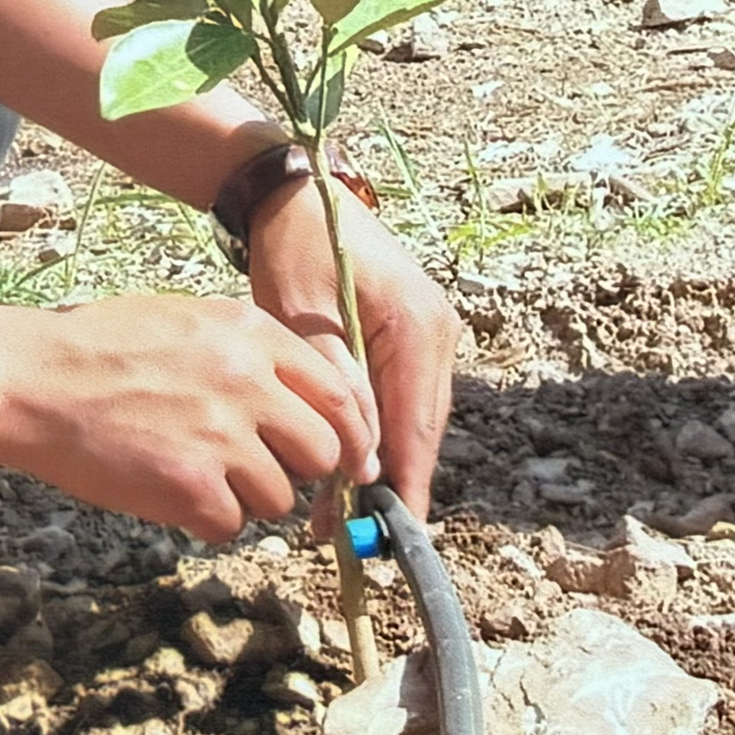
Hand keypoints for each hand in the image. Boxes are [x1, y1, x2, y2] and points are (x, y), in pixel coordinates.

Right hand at [0, 291, 369, 539]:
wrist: (29, 380)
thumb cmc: (98, 348)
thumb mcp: (188, 320)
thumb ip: (249, 353)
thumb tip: (300, 399)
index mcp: (251, 334)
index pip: (339, 393)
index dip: (347, 435)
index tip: (343, 460)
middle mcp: (247, 381)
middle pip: (322, 452)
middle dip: (295, 470)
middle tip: (253, 469)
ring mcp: (221, 435)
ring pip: (278, 498)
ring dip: (244, 498)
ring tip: (191, 473)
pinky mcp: (191, 485)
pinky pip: (231, 526)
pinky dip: (204, 521)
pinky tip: (167, 493)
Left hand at [244, 174, 457, 516]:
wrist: (298, 196)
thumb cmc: (295, 248)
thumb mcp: (303, 320)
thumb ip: (339, 387)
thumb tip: (365, 459)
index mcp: (418, 327)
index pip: (418, 426)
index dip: (406, 487)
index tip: (394, 537)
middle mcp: (438, 334)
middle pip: (422, 430)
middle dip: (390, 485)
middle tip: (352, 539)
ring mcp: (432, 336)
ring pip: (414, 420)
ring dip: (381, 464)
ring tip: (338, 516)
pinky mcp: (414, 338)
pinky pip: (402, 399)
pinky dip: (378, 433)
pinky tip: (346, 464)